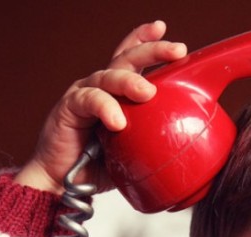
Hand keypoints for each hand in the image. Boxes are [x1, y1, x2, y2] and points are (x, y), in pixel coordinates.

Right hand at [16, 21, 186, 193]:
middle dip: (153, 51)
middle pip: (127, 59)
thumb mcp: (133, 153)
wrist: (62, 185)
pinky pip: (89, 100)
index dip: (149, 43)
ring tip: (147, 93)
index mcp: (117, 94)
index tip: (172, 38)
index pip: (133, 59)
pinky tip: (117, 121)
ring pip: (109, 76)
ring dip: (130, 81)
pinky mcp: (69, 107)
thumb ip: (151, 142)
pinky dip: (105, 108)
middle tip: (176, 50)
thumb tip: (187, 149)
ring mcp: (84, 94)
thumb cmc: (96, 169)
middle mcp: (101, 87)